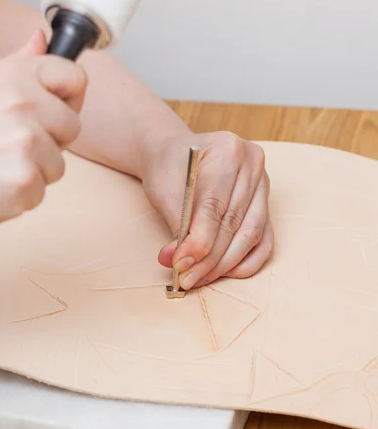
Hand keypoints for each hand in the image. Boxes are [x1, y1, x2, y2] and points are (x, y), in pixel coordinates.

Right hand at [0, 30, 86, 228]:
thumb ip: (17, 66)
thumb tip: (40, 40)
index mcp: (11, 76)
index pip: (75, 76)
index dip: (65, 99)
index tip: (45, 110)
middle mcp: (18, 103)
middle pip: (72, 126)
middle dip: (50, 141)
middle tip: (12, 144)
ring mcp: (24, 141)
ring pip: (59, 163)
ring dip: (35, 170)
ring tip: (0, 164)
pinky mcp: (25, 178)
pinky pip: (43, 188)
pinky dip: (23, 194)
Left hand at [141, 131, 272, 288]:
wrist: (178, 154)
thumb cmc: (170, 167)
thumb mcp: (164, 189)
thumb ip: (175, 224)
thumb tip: (177, 262)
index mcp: (227, 150)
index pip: (215, 205)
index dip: (199, 240)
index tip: (181, 264)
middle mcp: (252, 165)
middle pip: (234, 223)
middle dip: (209, 258)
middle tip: (187, 278)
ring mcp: (263, 185)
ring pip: (250, 235)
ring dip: (225, 264)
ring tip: (199, 278)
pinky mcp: (265, 205)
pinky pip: (263, 240)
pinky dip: (246, 261)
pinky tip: (226, 273)